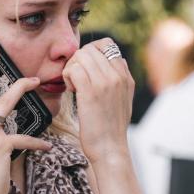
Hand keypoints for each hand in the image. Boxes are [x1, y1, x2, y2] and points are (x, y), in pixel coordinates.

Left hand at [62, 37, 133, 161]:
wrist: (110, 149)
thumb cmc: (110, 128)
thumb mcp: (123, 100)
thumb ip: (119, 80)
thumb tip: (111, 63)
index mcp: (126, 77)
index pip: (107, 45)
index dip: (90, 53)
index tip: (85, 69)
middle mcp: (118, 76)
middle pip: (91, 48)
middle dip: (77, 60)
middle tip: (75, 79)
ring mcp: (105, 82)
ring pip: (81, 56)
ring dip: (71, 68)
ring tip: (73, 85)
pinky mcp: (91, 92)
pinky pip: (74, 69)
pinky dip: (67, 76)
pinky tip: (71, 90)